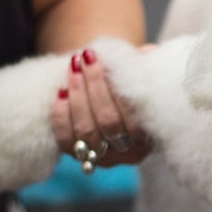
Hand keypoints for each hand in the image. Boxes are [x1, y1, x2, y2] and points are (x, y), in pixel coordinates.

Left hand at [50, 47, 151, 169]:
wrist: (113, 104)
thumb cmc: (133, 90)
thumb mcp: (144, 80)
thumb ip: (146, 69)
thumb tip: (146, 52)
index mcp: (150, 138)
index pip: (135, 118)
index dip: (119, 89)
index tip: (106, 59)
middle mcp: (129, 154)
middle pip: (109, 123)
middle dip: (95, 86)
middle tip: (85, 58)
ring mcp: (103, 158)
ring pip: (86, 130)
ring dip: (77, 95)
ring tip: (73, 67)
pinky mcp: (78, 157)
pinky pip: (66, 140)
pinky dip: (61, 116)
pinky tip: (61, 92)